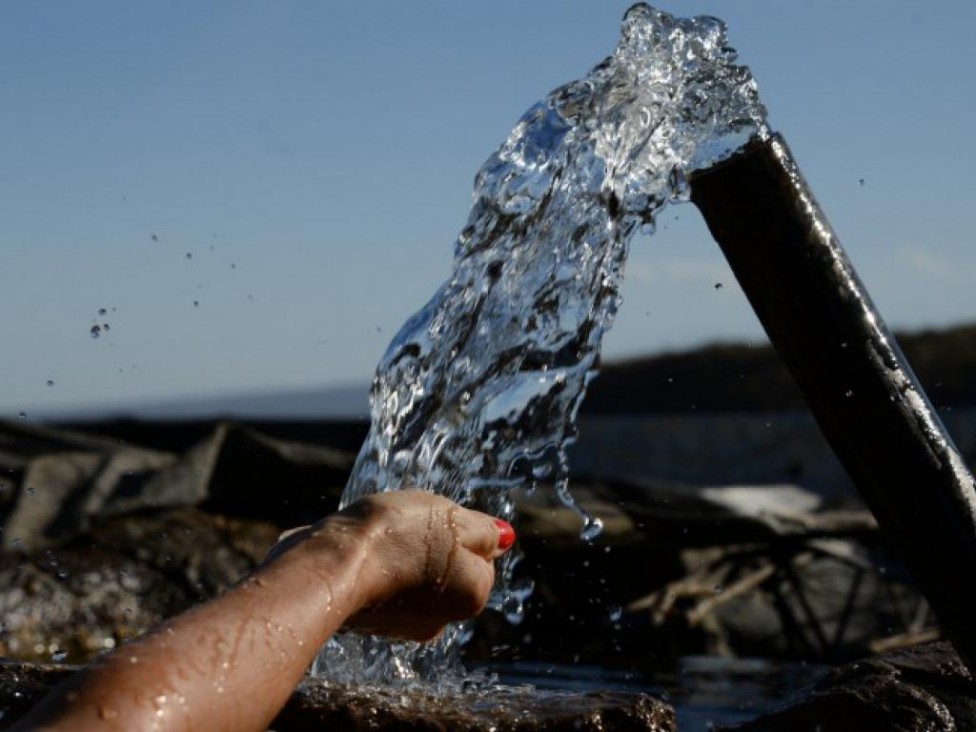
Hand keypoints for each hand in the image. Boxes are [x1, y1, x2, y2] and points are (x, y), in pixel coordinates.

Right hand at [270, 491, 513, 641]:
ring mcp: (403, 625)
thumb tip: (504, 538)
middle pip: (447, 567)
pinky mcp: (369, 622)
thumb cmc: (395, 536)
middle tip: (406, 524)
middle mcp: (442, 620)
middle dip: (429, 543)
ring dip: (399, 553)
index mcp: (472, 596)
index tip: (434, 520)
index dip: (458, 529)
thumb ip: (483, 529)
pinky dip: (374, 566)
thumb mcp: (451, 518)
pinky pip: (382, 584)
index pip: (480, 555)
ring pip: (412, 574)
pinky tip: (360, 551)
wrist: (329, 564)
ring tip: (378, 536)